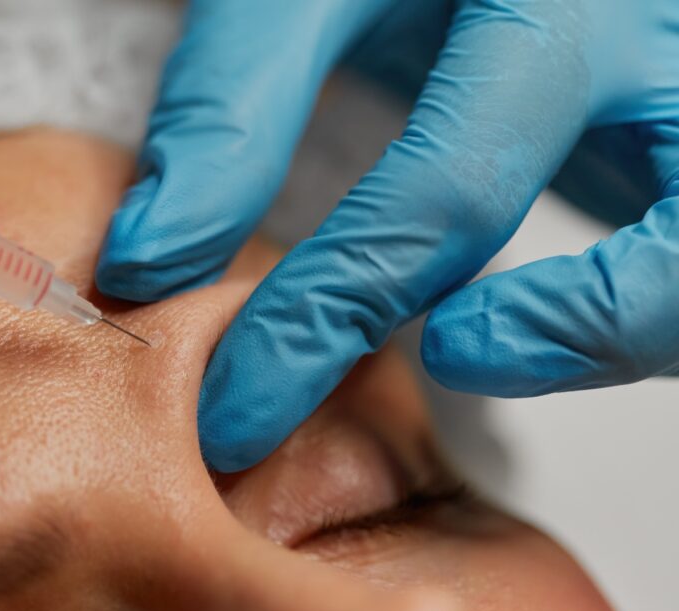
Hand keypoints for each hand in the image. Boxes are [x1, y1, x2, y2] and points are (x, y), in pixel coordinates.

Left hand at [96, 0, 678, 471]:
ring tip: (479, 346)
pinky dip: (621, 307)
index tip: (241, 400)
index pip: (449, 190)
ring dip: (611, 337)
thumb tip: (154, 254)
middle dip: (527, 347)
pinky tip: (527, 308)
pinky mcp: (676, 131)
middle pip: (660, 240)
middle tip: (412, 374)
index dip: (329, 316)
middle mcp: (646, 40)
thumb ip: (237, 104)